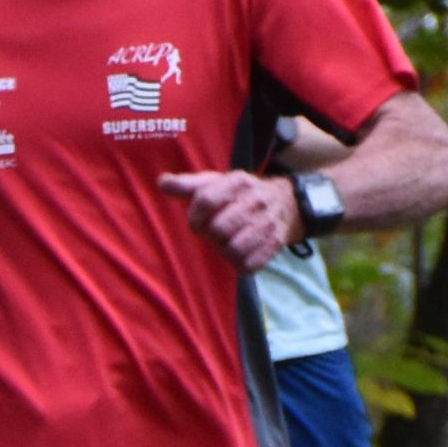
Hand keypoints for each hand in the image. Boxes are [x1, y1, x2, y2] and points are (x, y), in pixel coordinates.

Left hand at [159, 166, 300, 269]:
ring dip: (224, 251)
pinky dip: (239, 264)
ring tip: (226, 243)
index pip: (206, 200)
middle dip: (211, 235)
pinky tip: (238, 254)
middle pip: (219, 229)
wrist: (286, 201)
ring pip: (234, 249)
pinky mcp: (275, 243)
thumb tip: (161, 182)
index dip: (194, 217)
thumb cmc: (239, 195)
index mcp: (237, 181)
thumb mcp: (216, 183)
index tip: (196, 222)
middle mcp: (255, 200)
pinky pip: (249, 264)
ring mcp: (267, 222)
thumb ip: (187, 185)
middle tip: (215, 233)